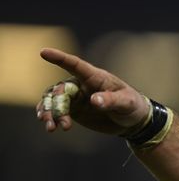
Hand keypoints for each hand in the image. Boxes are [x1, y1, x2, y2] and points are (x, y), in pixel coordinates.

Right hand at [36, 48, 150, 134]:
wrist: (132, 120)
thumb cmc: (132, 105)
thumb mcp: (126, 102)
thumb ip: (111, 100)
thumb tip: (94, 100)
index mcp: (95, 77)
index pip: (75, 65)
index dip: (60, 58)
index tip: (44, 52)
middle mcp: (81, 84)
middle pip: (61, 89)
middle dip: (57, 105)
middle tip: (63, 123)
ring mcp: (75, 97)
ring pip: (53, 99)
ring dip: (49, 112)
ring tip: (52, 128)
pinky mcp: (73, 109)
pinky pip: (55, 109)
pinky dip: (49, 115)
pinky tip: (50, 125)